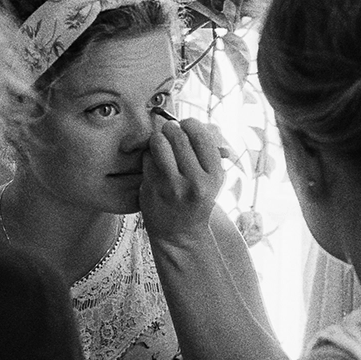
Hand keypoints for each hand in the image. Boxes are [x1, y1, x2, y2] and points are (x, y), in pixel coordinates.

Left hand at [140, 116, 225, 247]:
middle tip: (170, 130)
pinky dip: (150, 156)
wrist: (181, 234)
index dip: (191, 124)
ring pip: (159, 143)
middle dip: (172, 128)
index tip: (187, 126)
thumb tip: (208, 125)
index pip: (201, 136)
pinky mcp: (151, 189)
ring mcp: (170, 186)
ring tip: (161, 143)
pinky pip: (146, 158)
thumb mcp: (213, 178)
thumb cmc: (197, 199)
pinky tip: (155, 164)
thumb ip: (211, 151)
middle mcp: (194, 182)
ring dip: (158, 138)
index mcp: (214, 176)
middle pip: (178, 136)